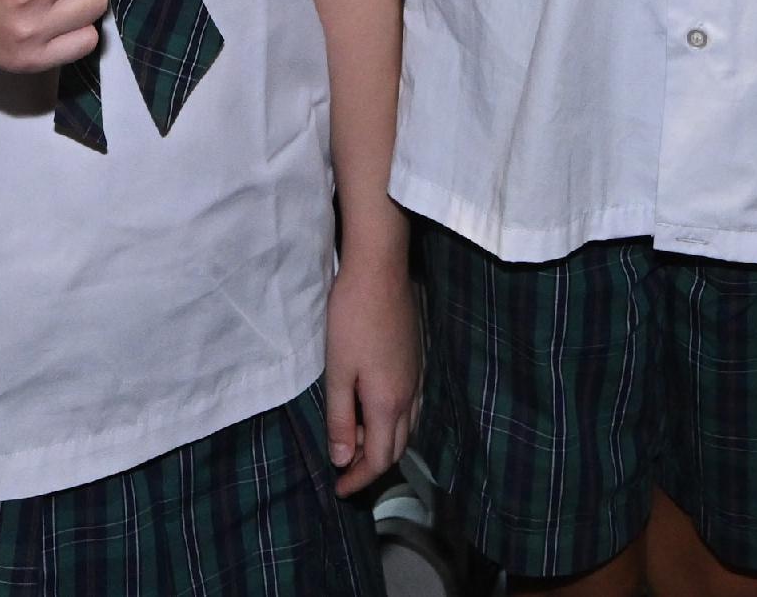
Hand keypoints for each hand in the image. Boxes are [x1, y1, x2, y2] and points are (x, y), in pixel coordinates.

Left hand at [324, 242, 419, 491]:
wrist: (380, 269)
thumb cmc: (352, 318)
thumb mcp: (338, 371)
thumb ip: (341, 418)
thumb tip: (342, 459)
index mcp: (389, 402)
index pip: (381, 458)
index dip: (360, 478)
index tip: (339, 489)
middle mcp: (411, 395)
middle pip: (398, 446)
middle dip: (373, 465)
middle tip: (345, 469)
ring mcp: (418, 375)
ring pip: (408, 426)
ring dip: (385, 442)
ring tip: (358, 443)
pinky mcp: (418, 358)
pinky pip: (412, 405)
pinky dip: (394, 420)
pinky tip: (377, 409)